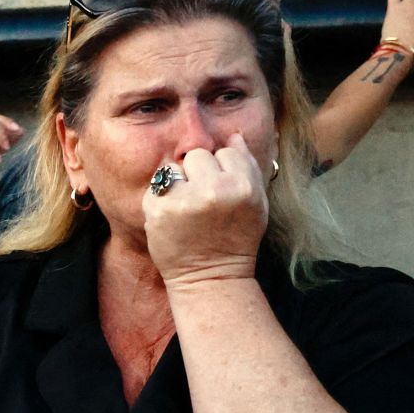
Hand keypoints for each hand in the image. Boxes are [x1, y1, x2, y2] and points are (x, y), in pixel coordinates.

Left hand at [144, 134, 267, 286]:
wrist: (209, 277)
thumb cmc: (236, 239)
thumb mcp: (256, 203)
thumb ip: (248, 166)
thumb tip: (234, 135)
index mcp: (243, 187)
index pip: (227, 150)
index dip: (223, 170)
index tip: (222, 192)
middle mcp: (214, 190)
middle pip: (198, 155)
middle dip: (199, 173)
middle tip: (203, 200)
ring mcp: (184, 200)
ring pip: (174, 167)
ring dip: (178, 182)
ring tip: (187, 209)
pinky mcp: (158, 209)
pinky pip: (156, 185)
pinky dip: (161, 197)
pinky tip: (173, 217)